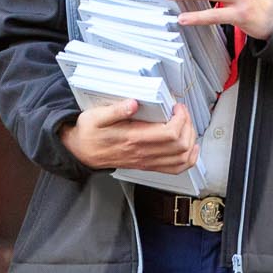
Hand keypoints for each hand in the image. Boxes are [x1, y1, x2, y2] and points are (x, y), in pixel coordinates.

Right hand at [58, 100, 197, 174]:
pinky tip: (190, 148)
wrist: (81, 152)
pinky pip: (175, 169)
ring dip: (190, 140)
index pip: (170, 133)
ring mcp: (146, 161)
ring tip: (186, 126)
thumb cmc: (89, 133)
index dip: (181, 118)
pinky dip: (188, 159)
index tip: (177, 106)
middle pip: (181, 145)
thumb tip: (132, 104)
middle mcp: (143, 153)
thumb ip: (115, 110)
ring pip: (182, 158)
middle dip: (188, 125)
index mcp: (133, 138)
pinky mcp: (147, 165)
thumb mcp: (94, 116)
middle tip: (182, 113)